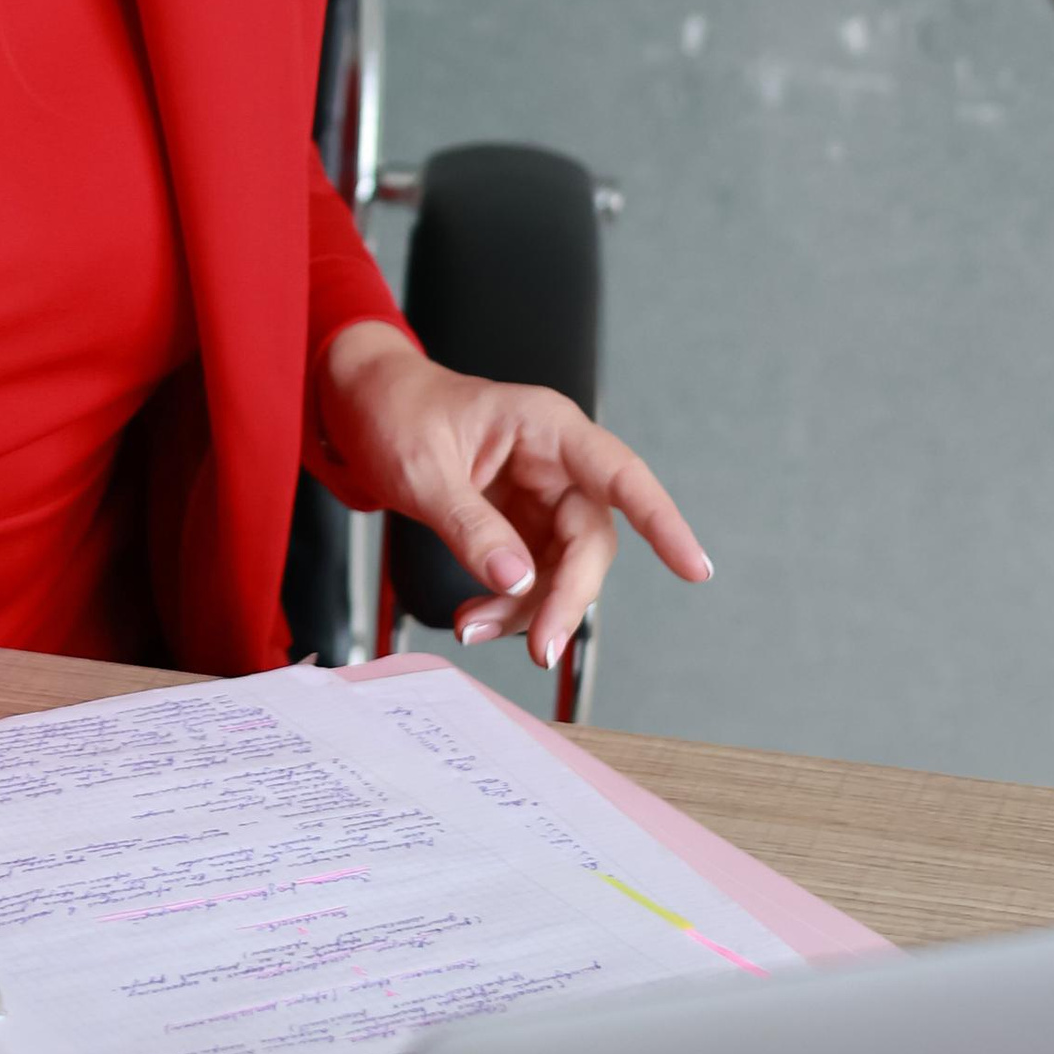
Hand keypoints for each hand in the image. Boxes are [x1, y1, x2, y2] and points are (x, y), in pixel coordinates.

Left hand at [316, 324, 712, 670]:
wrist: (359, 405)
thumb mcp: (422, 469)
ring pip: (563, 567)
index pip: (620, 475)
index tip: (693, 567)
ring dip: (529, 610)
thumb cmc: (394, 412)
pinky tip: (473, 618)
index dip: (662, 521)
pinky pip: (532, 575)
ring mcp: (539, 495)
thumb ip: (469, 524)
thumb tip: (517, 581)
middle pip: (591, 540)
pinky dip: (507, 605)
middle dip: (566, 597)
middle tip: (539, 649)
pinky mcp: (519, 523)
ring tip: (470, 629)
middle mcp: (555, 462)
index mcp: (546, 427)